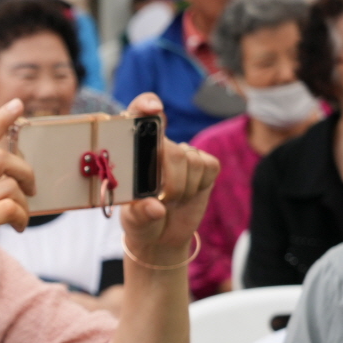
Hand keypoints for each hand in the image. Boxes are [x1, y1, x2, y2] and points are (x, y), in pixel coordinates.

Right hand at [0, 99, 35, 311]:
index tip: (18, 105)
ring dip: (25, 202)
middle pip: (0, 156)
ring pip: (10, 184)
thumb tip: (5, 184)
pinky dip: (21, 217)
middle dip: (25, 169)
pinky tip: (16, 230)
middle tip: (32, 189)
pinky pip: (10, 207)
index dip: (0, 121)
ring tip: (20, 220)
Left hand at [118, 93, 218, 266]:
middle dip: (170, 179)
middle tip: (163, 199)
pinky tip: (189, 194)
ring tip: (172, 200)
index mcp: (133, 151)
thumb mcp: (134, 221)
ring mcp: (183, 154)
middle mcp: (158, 146)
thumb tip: (156, 208)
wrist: (162, 236)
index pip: (137, 116)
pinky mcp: (204, 165)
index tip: (154, 110)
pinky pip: (209, 165)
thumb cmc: (140, 221)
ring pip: (191, 159)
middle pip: (171, 149)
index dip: (145, 106)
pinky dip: (200, 185)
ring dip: (183, 187)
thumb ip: (141, 214)